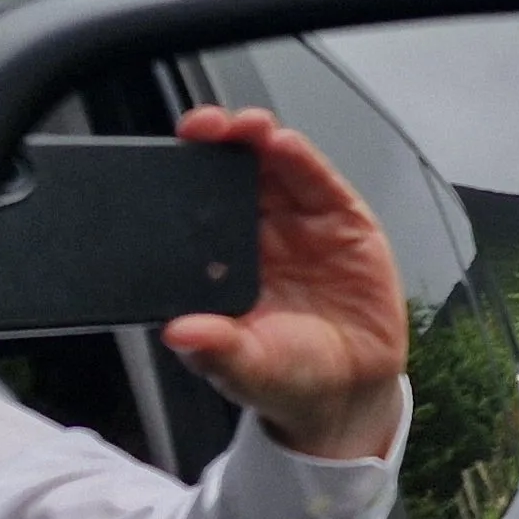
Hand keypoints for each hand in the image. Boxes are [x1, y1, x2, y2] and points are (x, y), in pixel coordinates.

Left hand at [162, 105, 411, 461]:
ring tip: (247, 127)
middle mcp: (256, 237)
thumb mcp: (249, 371)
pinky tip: (286, 145)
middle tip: (205, 128)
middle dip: (217, 144)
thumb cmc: (290, 377)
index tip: (166, 164)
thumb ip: (217, 351)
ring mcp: (300, 225)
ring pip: (273, 168)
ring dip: (257, 141)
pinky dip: (303, 161)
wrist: (352, 390)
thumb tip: (180, 333)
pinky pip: (319, 182)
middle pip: (231, 175)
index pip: (194, 210)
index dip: (180, 180)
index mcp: (220, 266)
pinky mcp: (342, 221)